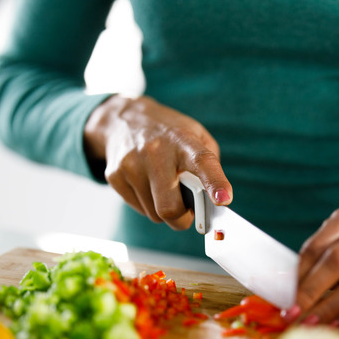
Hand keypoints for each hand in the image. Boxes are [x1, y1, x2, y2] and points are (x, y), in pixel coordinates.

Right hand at [84, 95, 231, 229]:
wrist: (124, 120)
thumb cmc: (170, 134)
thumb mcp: (197, 136)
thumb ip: (211, 166)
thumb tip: (212, 202)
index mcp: (183, 140)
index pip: (202, 162)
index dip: (214, 183)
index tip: (223, 200)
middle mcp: (156, 151)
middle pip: (170, 208)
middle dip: (183, 219)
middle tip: (188, 212)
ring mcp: (132, 164)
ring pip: (155, 214)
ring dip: (165, 211)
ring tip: (166, 190)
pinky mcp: (115, 176)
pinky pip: (140, 210)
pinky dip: (149, 206)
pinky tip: (149, 187)